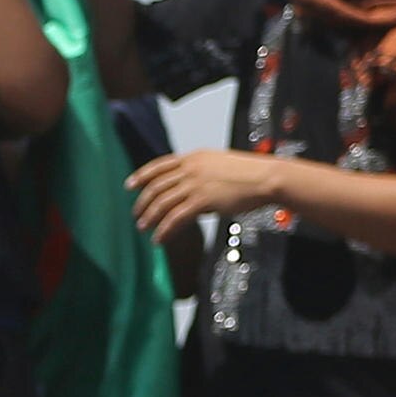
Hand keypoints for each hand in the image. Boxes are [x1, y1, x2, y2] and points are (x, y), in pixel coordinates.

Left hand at [130, 146, 282, 230]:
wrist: (266, 177)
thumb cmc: (248, 173)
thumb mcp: (218, 165)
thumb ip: (200, 173)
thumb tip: (188, 190)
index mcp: (193, 158)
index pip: (159, 165)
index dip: (141, 176)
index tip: (129, 186)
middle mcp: (190, 169)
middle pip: (156, 186)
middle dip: (142, 203)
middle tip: (136, 215)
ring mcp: (195, 184)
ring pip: (162, 203)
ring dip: (149, 218)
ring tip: (144, 228)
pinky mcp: (202, 200)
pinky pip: (175, 218)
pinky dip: (164, 230)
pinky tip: (160, 238)